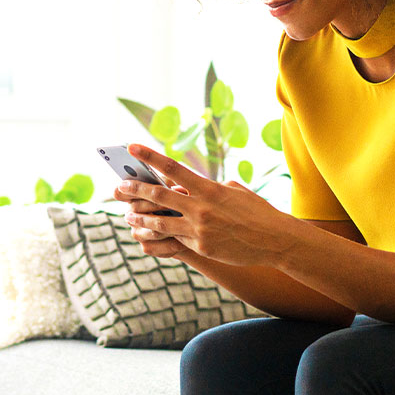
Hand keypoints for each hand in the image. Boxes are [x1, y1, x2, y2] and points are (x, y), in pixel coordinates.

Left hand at [114, 144, 293, 265]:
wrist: (275, 240)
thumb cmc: (257, 211)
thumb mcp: (235, 191)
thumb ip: (211, 188)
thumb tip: (193, 187)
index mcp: (209, 188)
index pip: (172, 168)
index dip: (149, 157)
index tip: (131, 147)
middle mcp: (201, 207)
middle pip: (159, 195)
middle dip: (135, 190)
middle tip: (118, 188)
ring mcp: (199, 229)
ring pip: (160, 222)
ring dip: (140, 218)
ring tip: (128, 216)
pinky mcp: (201, 247)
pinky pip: (175, 240)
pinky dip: (160, 236)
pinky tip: (147, 235)